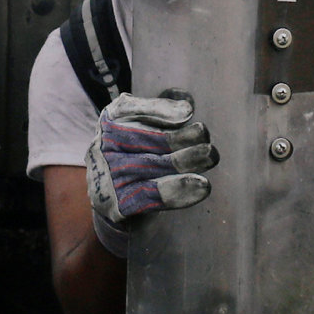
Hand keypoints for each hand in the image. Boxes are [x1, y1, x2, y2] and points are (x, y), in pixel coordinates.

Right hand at [87, 90, 216, 236]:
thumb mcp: (142, 129)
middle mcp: (102, 146)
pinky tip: (200, 186)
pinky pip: (150, 196)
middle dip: (179, 138)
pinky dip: (177, 190)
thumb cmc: (136, 157)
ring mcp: (106, 177)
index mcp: (109, 121)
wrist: (115, 201)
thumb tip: (185, 107)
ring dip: (184, 161)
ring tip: (210, 156)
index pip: (127, 109)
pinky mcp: (116, 205)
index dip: (158, 110)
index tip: (187, 112)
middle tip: (206, 135)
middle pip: (143, 139)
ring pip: (150, 166)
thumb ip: (160, 115)